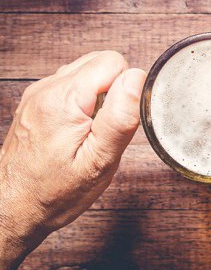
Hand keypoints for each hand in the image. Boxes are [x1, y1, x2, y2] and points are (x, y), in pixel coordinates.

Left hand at [0, 51, 145, 269]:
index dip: (127, 90)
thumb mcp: (99, 161)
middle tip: (105, 129)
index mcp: (64, 99)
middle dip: (114, 91)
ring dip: (99, 95)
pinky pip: (72, 83)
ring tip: (91, 131)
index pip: (114, 62)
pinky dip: (84, 101)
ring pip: (87, 71)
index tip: (117, 120)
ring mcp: (38, 93)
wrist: (14, 207)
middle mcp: (46, 89)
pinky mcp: (36, 100)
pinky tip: (78, 130)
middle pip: (100, 62)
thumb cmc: (56, 192)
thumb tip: (136, 78)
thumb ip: (120, 116)